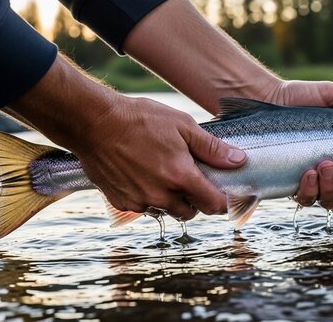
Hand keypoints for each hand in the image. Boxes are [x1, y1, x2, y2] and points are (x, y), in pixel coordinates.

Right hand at [72, 96, 245, 219]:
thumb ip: (212, 148)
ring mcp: (140, 202)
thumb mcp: (183, 126)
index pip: (213, 205)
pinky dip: (149, 198)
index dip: (223, 202)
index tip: (223, 194)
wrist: (94, 123)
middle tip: (192, 178)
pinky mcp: (121, 202)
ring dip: (172, 200)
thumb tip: (238, 160)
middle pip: (191, 212)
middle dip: (196, 200)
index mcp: (181, 177)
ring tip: (166, 174)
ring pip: (167, 211)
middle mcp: (161, 196)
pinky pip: (144, 208)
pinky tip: (145, 176)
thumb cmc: (140, 120)